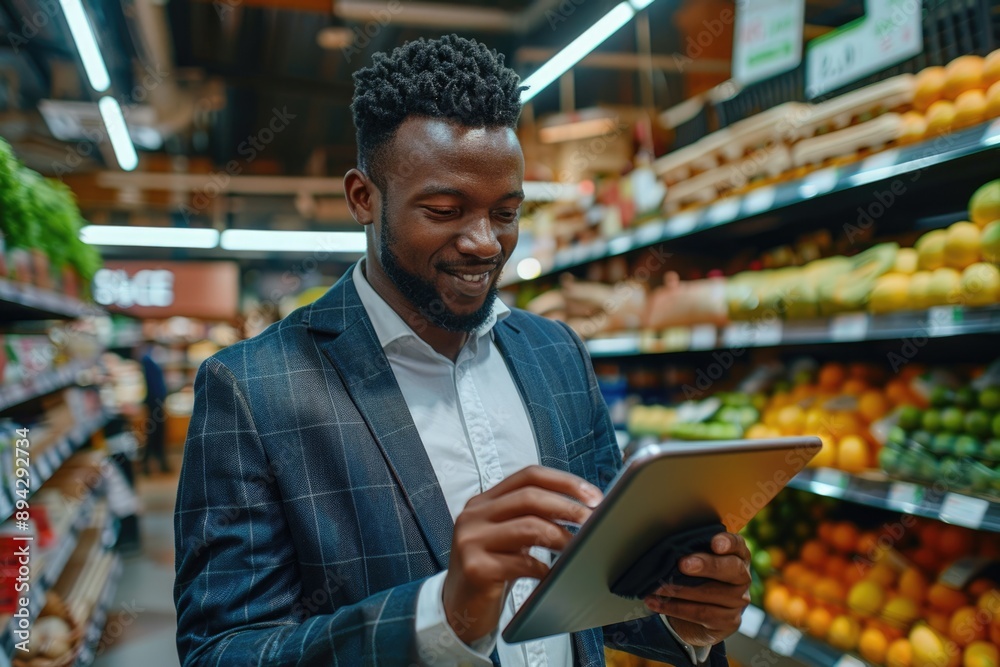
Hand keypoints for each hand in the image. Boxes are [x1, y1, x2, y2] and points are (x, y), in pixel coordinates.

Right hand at [442, 465, 602, 643]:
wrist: (459, 608)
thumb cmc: (491, 570)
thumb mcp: (508, 537)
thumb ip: (532, 518)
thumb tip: (580, 509)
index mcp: (484, 502)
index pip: (528, 476)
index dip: (564, 482)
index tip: (592, 496)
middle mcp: (474, 515)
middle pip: (530, 497)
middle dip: (568, 507)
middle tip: (591, 520)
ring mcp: (471, 540)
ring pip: (528, 526)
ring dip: (561, 537)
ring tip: (577, 547)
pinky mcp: (476, 568)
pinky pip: (522, 563)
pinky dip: (544, 568)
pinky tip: (552, 575)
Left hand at [643, 531, 751, 646]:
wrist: (700, 612)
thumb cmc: (696, 575)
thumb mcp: (695, 558)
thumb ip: (690, 549)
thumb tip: (667, 543)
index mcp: (737, 554)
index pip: (738, 544)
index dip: (728, 542)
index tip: (714, 543)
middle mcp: (743, 577)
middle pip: (731, 568)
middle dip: (706, 566)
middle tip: (682, 564)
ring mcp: (738, 600)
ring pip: (711, 593)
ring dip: (680, 589)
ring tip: (657, 586)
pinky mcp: (729, 621)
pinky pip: (701, 614)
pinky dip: (674, 608)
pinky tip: (655, 602)